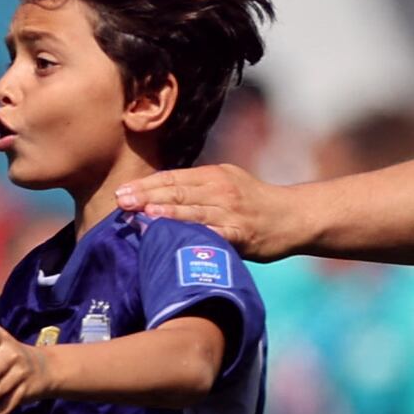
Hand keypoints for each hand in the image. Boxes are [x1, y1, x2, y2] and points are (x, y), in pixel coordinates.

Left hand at [107, 163, 307, 259]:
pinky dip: (190, 234)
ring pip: (191, 211)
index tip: (123, 191)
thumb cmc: (255, 204)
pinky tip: (173, 237)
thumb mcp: (228, 185)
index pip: (173, 178)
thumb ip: (198, 190)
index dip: (147, 185)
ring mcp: (230, 211)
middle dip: (147, 196)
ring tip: (139, 216)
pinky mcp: (240, 233)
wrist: (292, 218)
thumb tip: (160, 199)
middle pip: (177, 192)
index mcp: (214, 175)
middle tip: (121, 201)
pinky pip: (211, 233)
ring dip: (163, 213)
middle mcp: (220, 189)